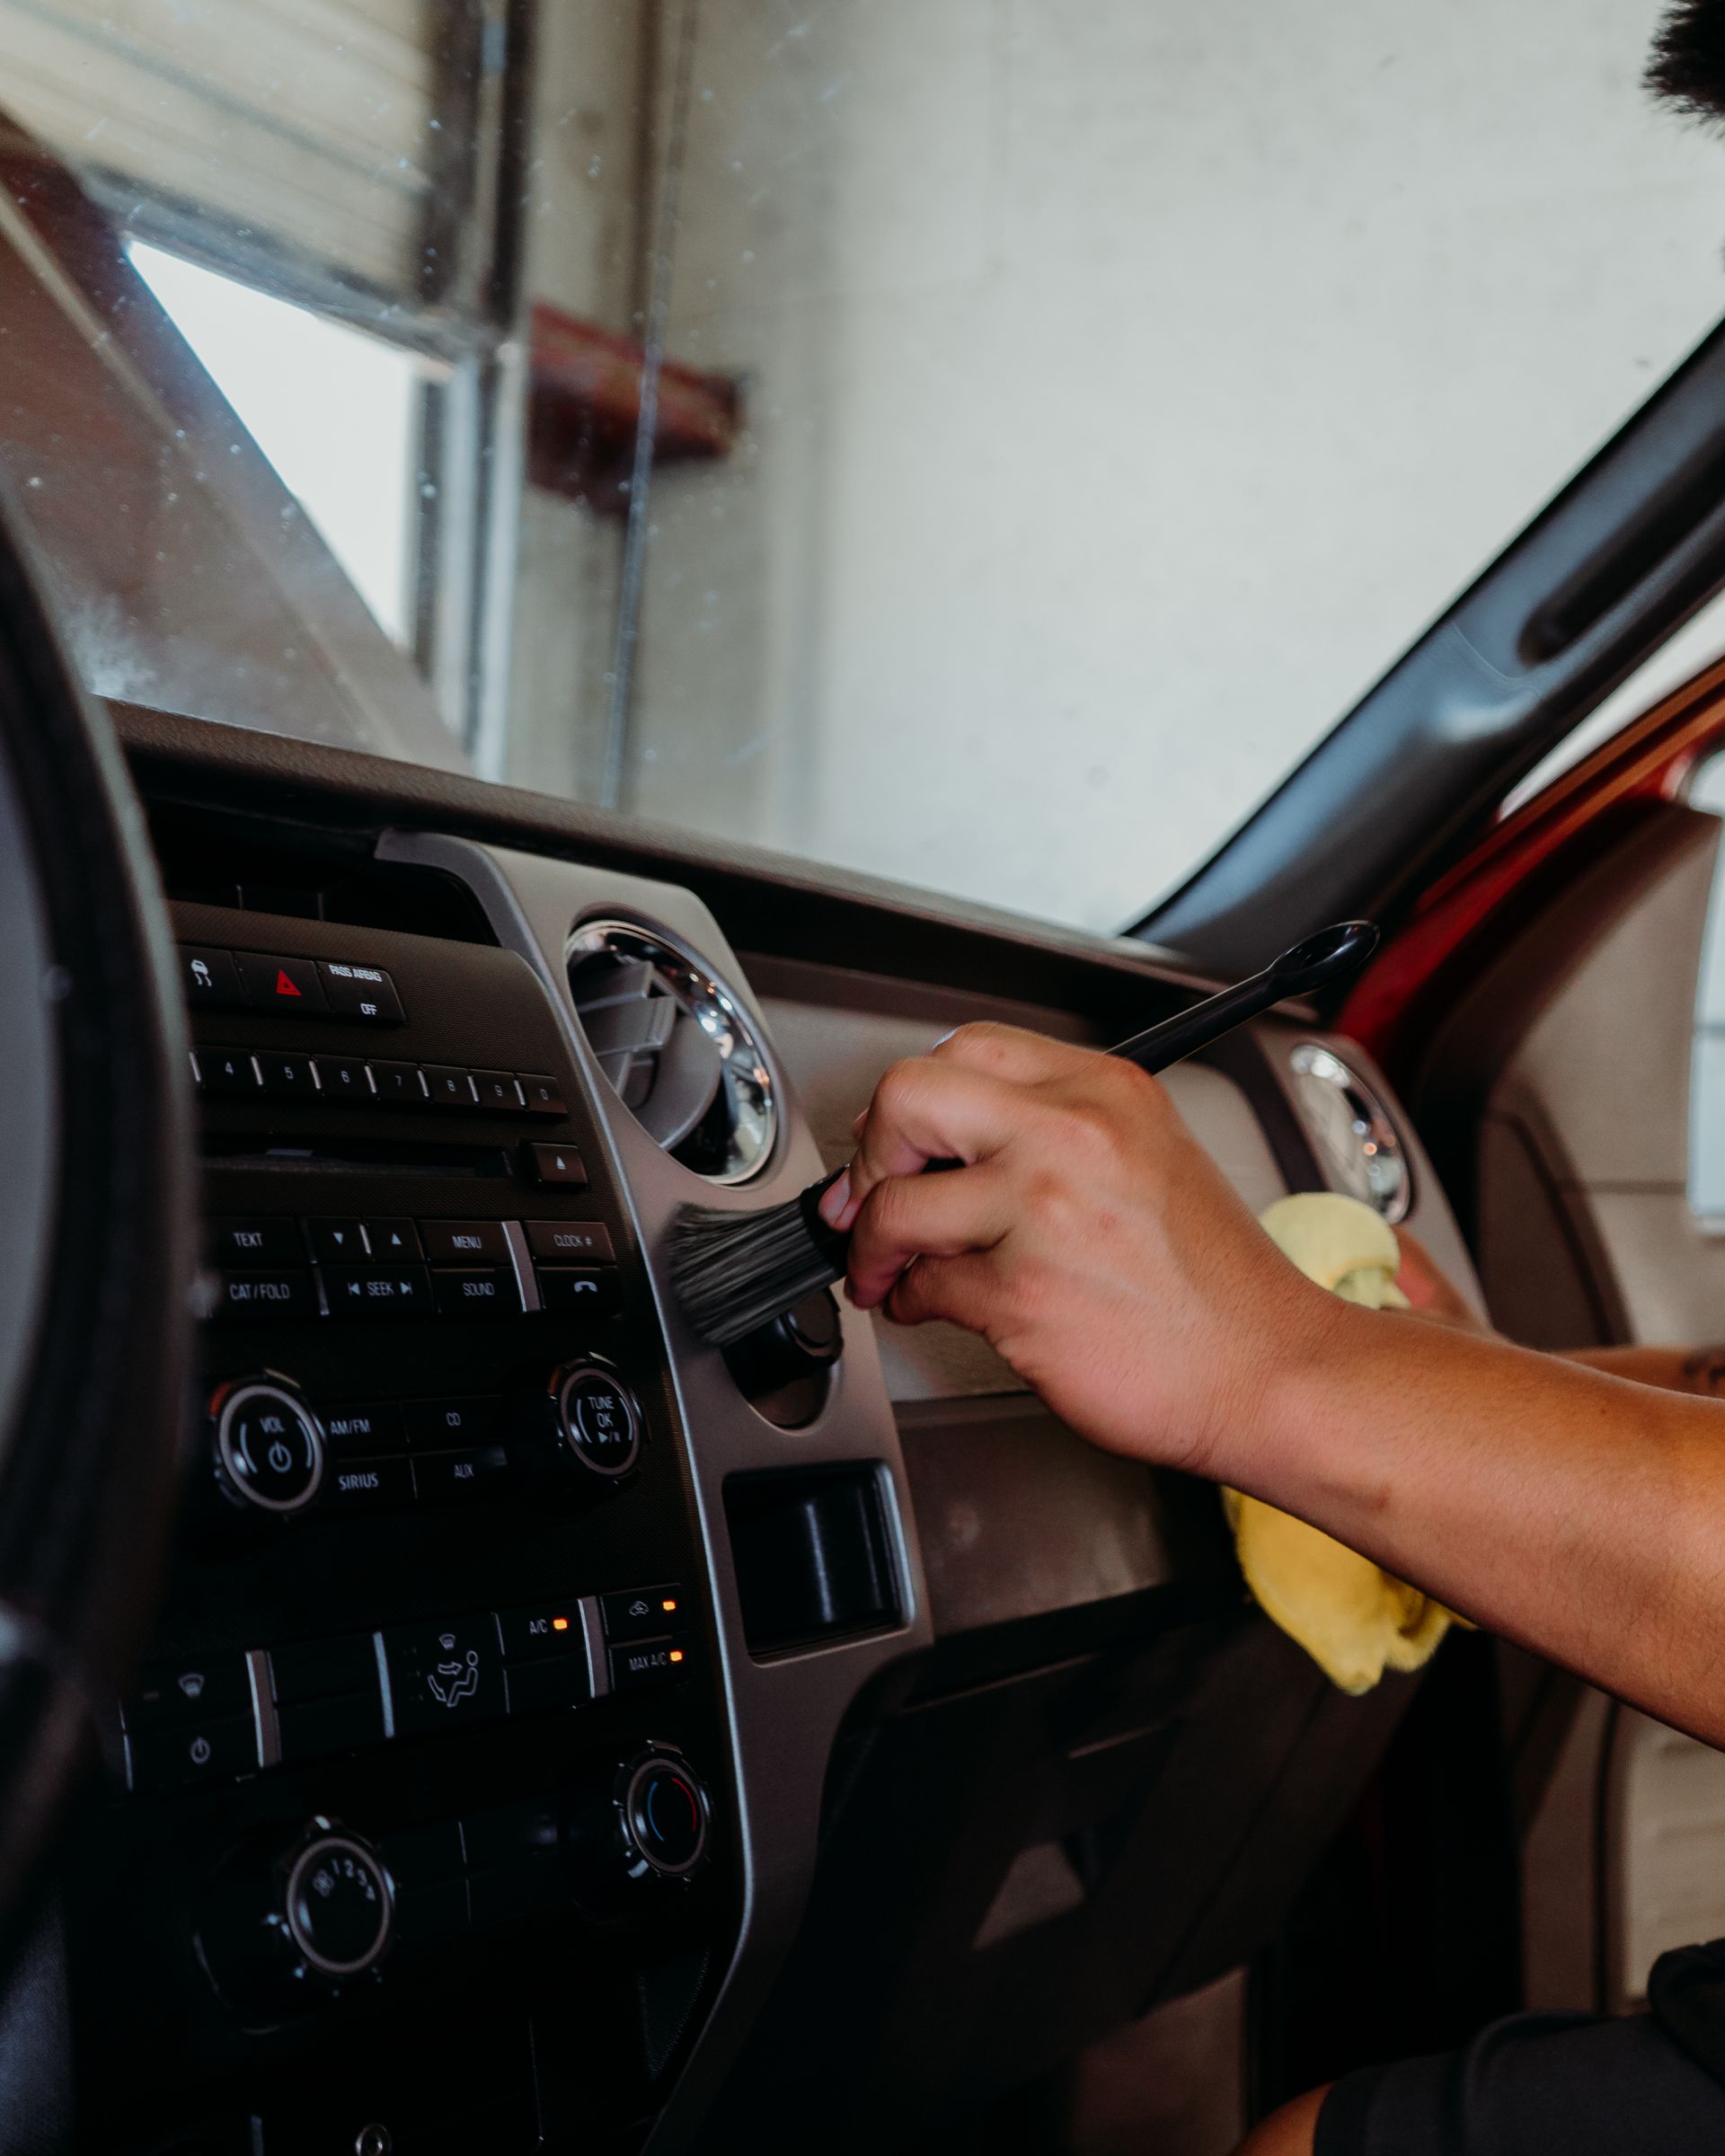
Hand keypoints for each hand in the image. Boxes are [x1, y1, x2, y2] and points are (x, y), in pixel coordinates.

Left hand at [821, 1023, 1341, 1472]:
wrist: (1273, 1371)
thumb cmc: (1216, 1285)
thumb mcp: (1148, 1155)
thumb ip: (1052, 1129)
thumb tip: (941, 1139)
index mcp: (1104, 1090)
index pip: (964, 1049)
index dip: (910, 1101)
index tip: (897, 1140)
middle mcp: (1071, 1136)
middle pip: (906, 1099)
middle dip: (869, 1155)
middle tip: (869, 1196)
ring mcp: (1043, 1215)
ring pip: (896, 1204)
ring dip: (872, 1246)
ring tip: (886, 1268)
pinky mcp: (1022, 1296)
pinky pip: (922, 1284)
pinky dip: (910, 1300)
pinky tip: (932, 1304)